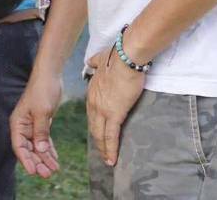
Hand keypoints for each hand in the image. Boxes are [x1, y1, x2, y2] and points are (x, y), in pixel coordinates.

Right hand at [10, 74, 62, 177]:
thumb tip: (40, 150)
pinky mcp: (41, 123)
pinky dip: (49, 149)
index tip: (33, 171)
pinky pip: (44, 140)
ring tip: (54, 169)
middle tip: (48, 173)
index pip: (19, 146)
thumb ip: (41, 131)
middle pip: (29, 149)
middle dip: (38, 162)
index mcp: (18, 123)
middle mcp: (23, 126)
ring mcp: (32, 125)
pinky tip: (55, 158)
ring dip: (45, 158)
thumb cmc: (42, 89)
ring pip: (37, 146)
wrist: (50, 74)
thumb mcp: (42, 111)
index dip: (26, 160)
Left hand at [85, 45, 144, 167]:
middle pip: (93, 127)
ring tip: (107, 160)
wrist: (125, 58)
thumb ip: (95, 62)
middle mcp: (93, 103)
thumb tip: (90, 61)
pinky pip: (111, 136)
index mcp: (92, 92)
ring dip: (103, 149)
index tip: (98, 132)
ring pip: (100, 135)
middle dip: (97, 141)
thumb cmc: (117, 57)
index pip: (92, 113)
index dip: (95, 124)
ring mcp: (102, 110)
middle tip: (101, 152)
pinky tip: (112, 160)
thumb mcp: (100, 59)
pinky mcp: (114, 114)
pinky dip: (111, 150)